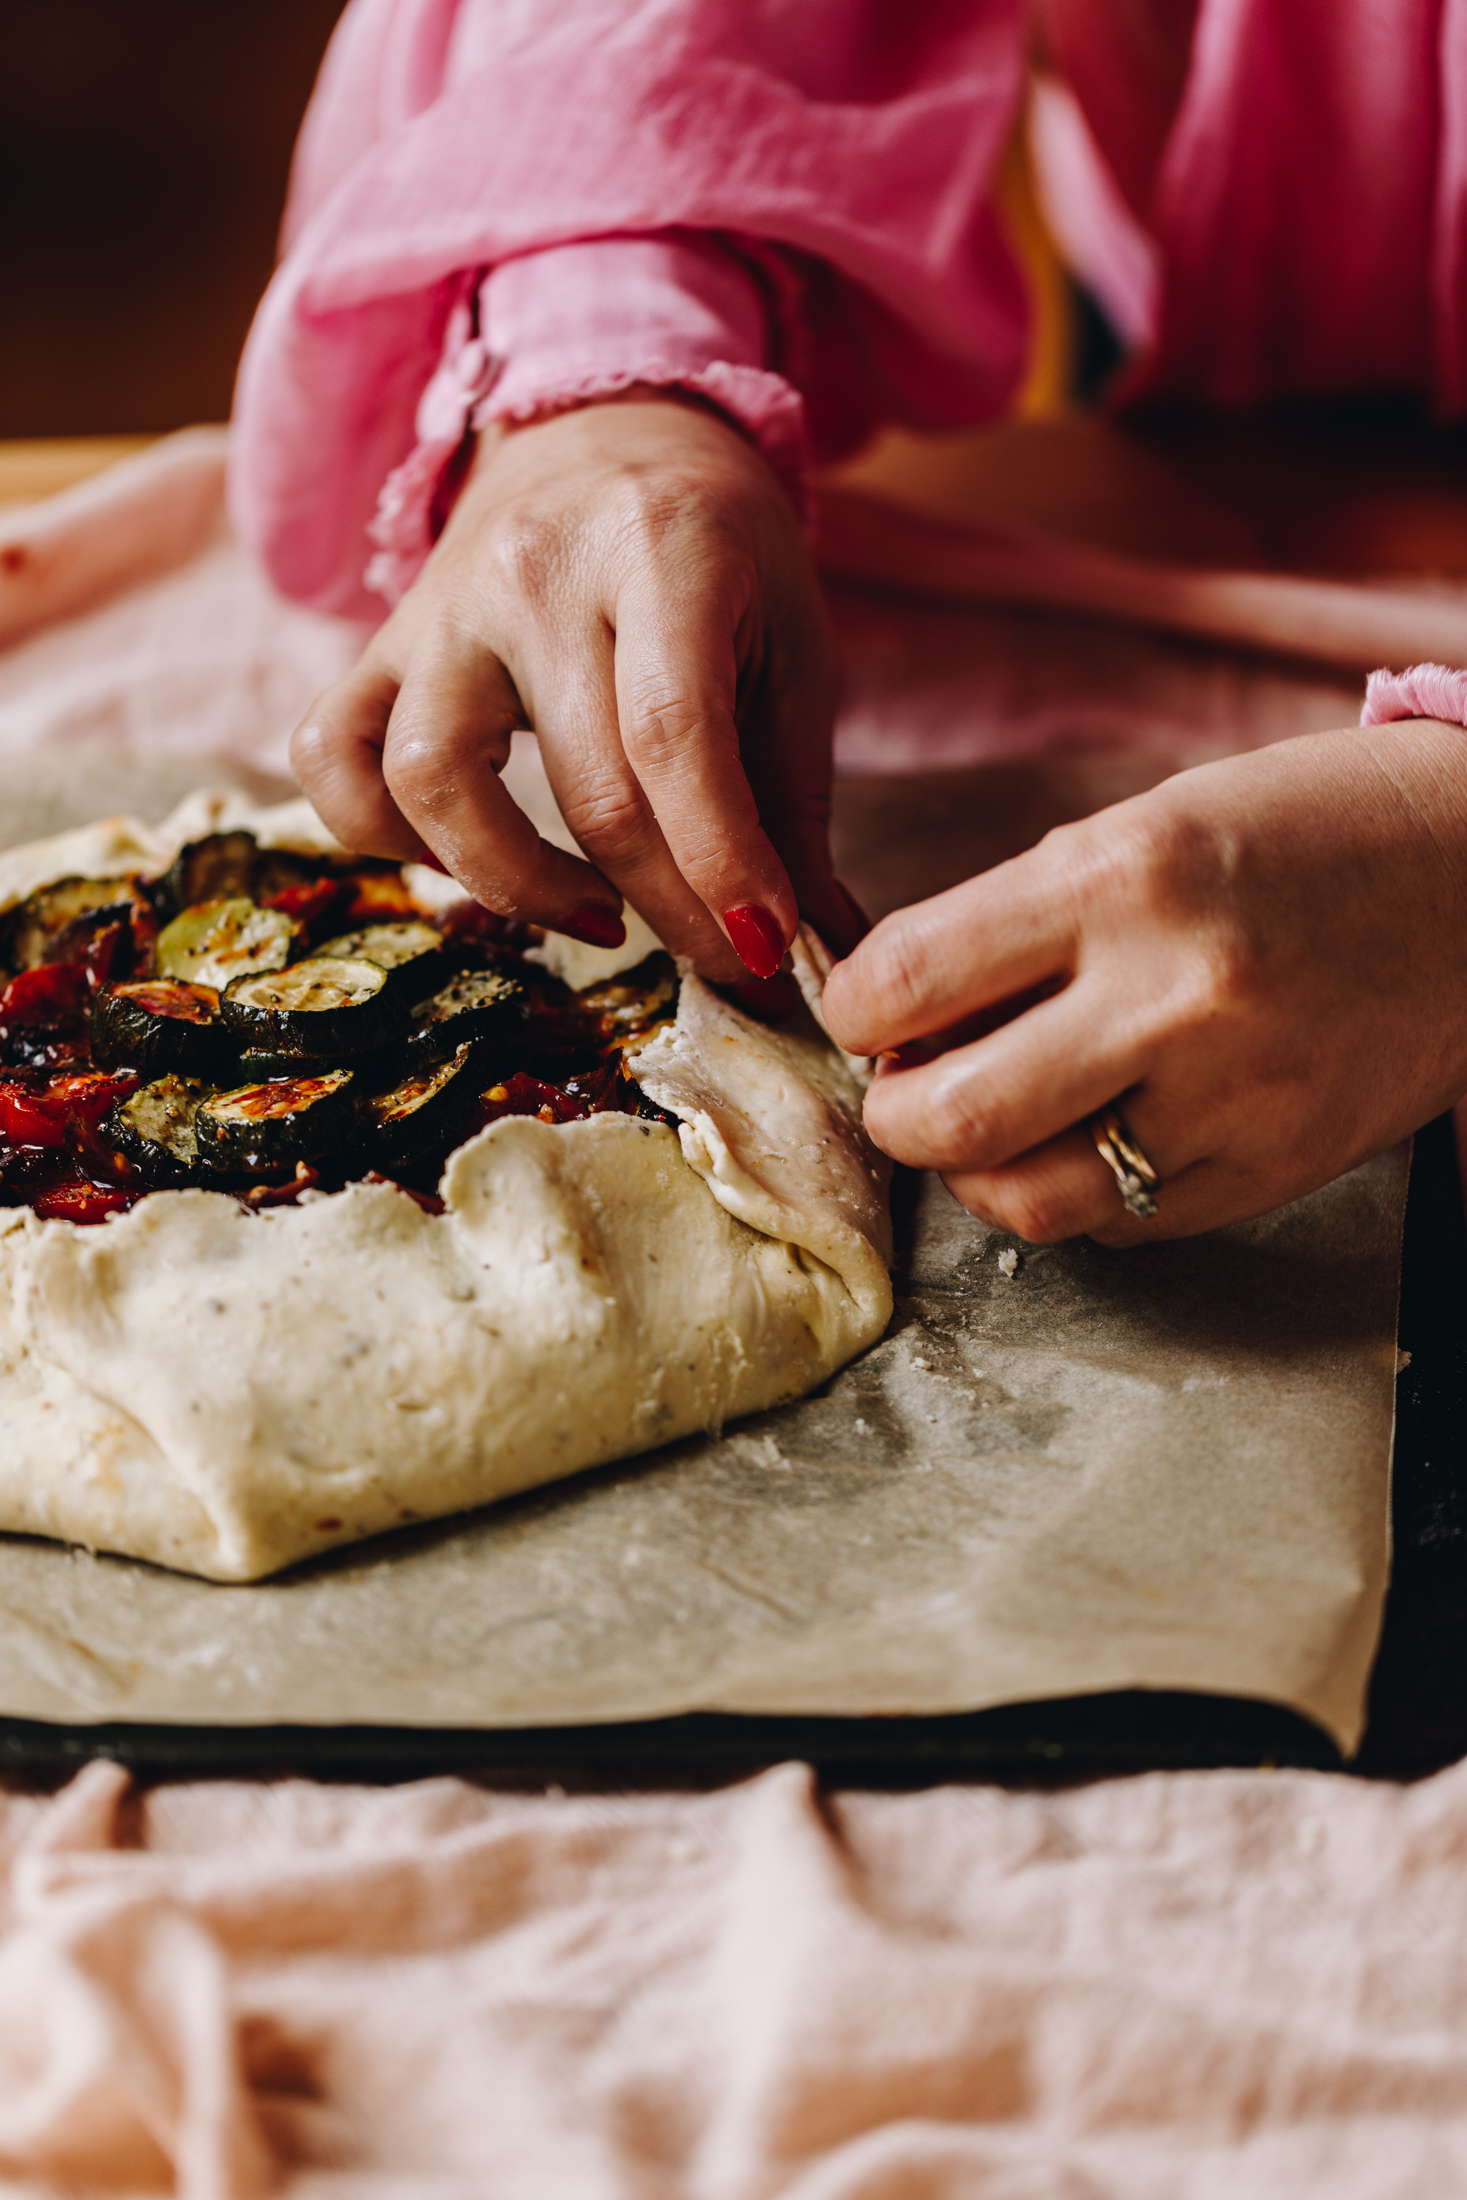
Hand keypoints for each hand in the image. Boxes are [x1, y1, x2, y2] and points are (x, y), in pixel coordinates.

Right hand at [289, 391, 856, 982]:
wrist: (605, 428)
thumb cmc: (716, 555)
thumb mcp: (788, 648)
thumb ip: (794, 800)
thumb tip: (825, 949)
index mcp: (660, 549)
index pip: (675, 735)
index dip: (718, 862)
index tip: (763, 947)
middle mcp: (534, 571)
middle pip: (587, 788)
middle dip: (665, 906)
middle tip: (717, 957)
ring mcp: (439, 605)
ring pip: (430, 779)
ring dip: (517, 886)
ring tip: (599, 915)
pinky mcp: (378, 641)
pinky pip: (332, 755)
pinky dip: (381, 835)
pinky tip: (466, 861)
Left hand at [822, 721, 1466, 1242]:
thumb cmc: (1303, 832)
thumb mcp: (1143, 828)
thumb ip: (1015, 923)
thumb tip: (896, 1020)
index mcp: (1125, 878)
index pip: (905, 980)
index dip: (851, 1007)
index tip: (865, 1009)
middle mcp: (1174, 997)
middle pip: (947, 1117)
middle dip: (892, 1111)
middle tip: (905, 1084)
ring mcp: (1230, 1101)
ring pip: (1025, 1200)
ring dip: (973, 1171)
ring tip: (989, 1121)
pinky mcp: (1271, 1172)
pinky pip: (1118, 1226)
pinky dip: (1074, 1194)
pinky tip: (1085, 1139)